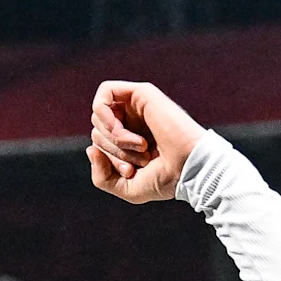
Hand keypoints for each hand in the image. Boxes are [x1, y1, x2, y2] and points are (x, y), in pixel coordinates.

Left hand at [86, 81, 201, 201]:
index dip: (106, 160)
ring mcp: (136, 105)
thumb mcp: (125, 187)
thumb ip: (100, 176)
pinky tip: (121, 131)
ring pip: (98, 113)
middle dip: (111, 149)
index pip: (97, 143)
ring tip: (140, 146)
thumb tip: (90, 149)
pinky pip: (105, 92)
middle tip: (138, 160)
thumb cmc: (163, 180)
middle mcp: (131, 120)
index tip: (130, 171)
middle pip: (96, 128)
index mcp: (127, 139)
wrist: (189, 169)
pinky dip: (105, 115)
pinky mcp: (142, 93)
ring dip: (113, 137)